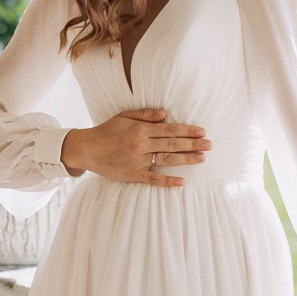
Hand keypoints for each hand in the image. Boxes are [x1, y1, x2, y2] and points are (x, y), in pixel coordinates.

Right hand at [64, 107, 209, 186]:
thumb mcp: (123, 116)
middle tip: (210, 145)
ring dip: (186, 159)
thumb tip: (166, 113)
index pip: (170, 129)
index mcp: (140, 129)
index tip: (202, 132)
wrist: (86, 149)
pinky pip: (153, 178)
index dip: (188, 130)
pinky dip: (167, 181)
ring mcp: (137, 161)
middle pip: (172, 144)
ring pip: (166, 160)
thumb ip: (145, 114)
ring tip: (201, 158)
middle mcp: (141, 144)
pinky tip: (181, 181)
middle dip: (193, 144)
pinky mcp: (132, 175)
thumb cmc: (106, 131)